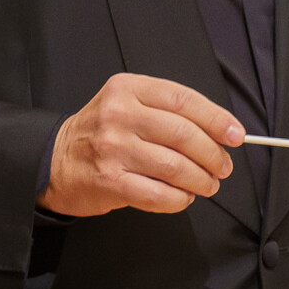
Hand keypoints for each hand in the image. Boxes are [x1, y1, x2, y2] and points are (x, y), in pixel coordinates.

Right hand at [38, 73, 243, 216]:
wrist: (53, 160)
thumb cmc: (100, 132)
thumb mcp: (128, 103)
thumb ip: (168, 111)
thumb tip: (220, 130)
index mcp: (128, 89)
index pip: (184, 100)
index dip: (216, 119)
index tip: (236, 134)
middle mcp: (119, 115)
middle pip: (183, 134)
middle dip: (213, 154)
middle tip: (223, 166)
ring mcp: (113, 149)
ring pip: (175, 166)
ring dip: (201, 179)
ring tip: (208, 184)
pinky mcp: (109, 182)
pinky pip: (158, 194)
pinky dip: (179, 199)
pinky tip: (184, 197)